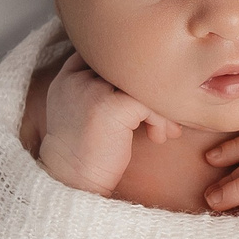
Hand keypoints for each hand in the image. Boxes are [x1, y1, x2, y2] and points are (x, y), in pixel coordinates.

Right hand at [36, 50, 180, 197]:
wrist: (74, 183)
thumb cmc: (87, 151)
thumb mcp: (85, 111)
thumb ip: (101, 88)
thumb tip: (146, 75)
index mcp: (69, 75)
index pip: (111, 55)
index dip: (136, 73)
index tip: (150, 96)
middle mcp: (77, 77)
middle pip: (131, 65)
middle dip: (154, 88)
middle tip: (169, 111)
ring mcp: (92, 89)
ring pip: (143, 82)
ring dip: (163, 104)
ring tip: (168, 128)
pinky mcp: (109, 106)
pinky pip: (148, 102)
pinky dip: (161, 119)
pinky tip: (158, 137)